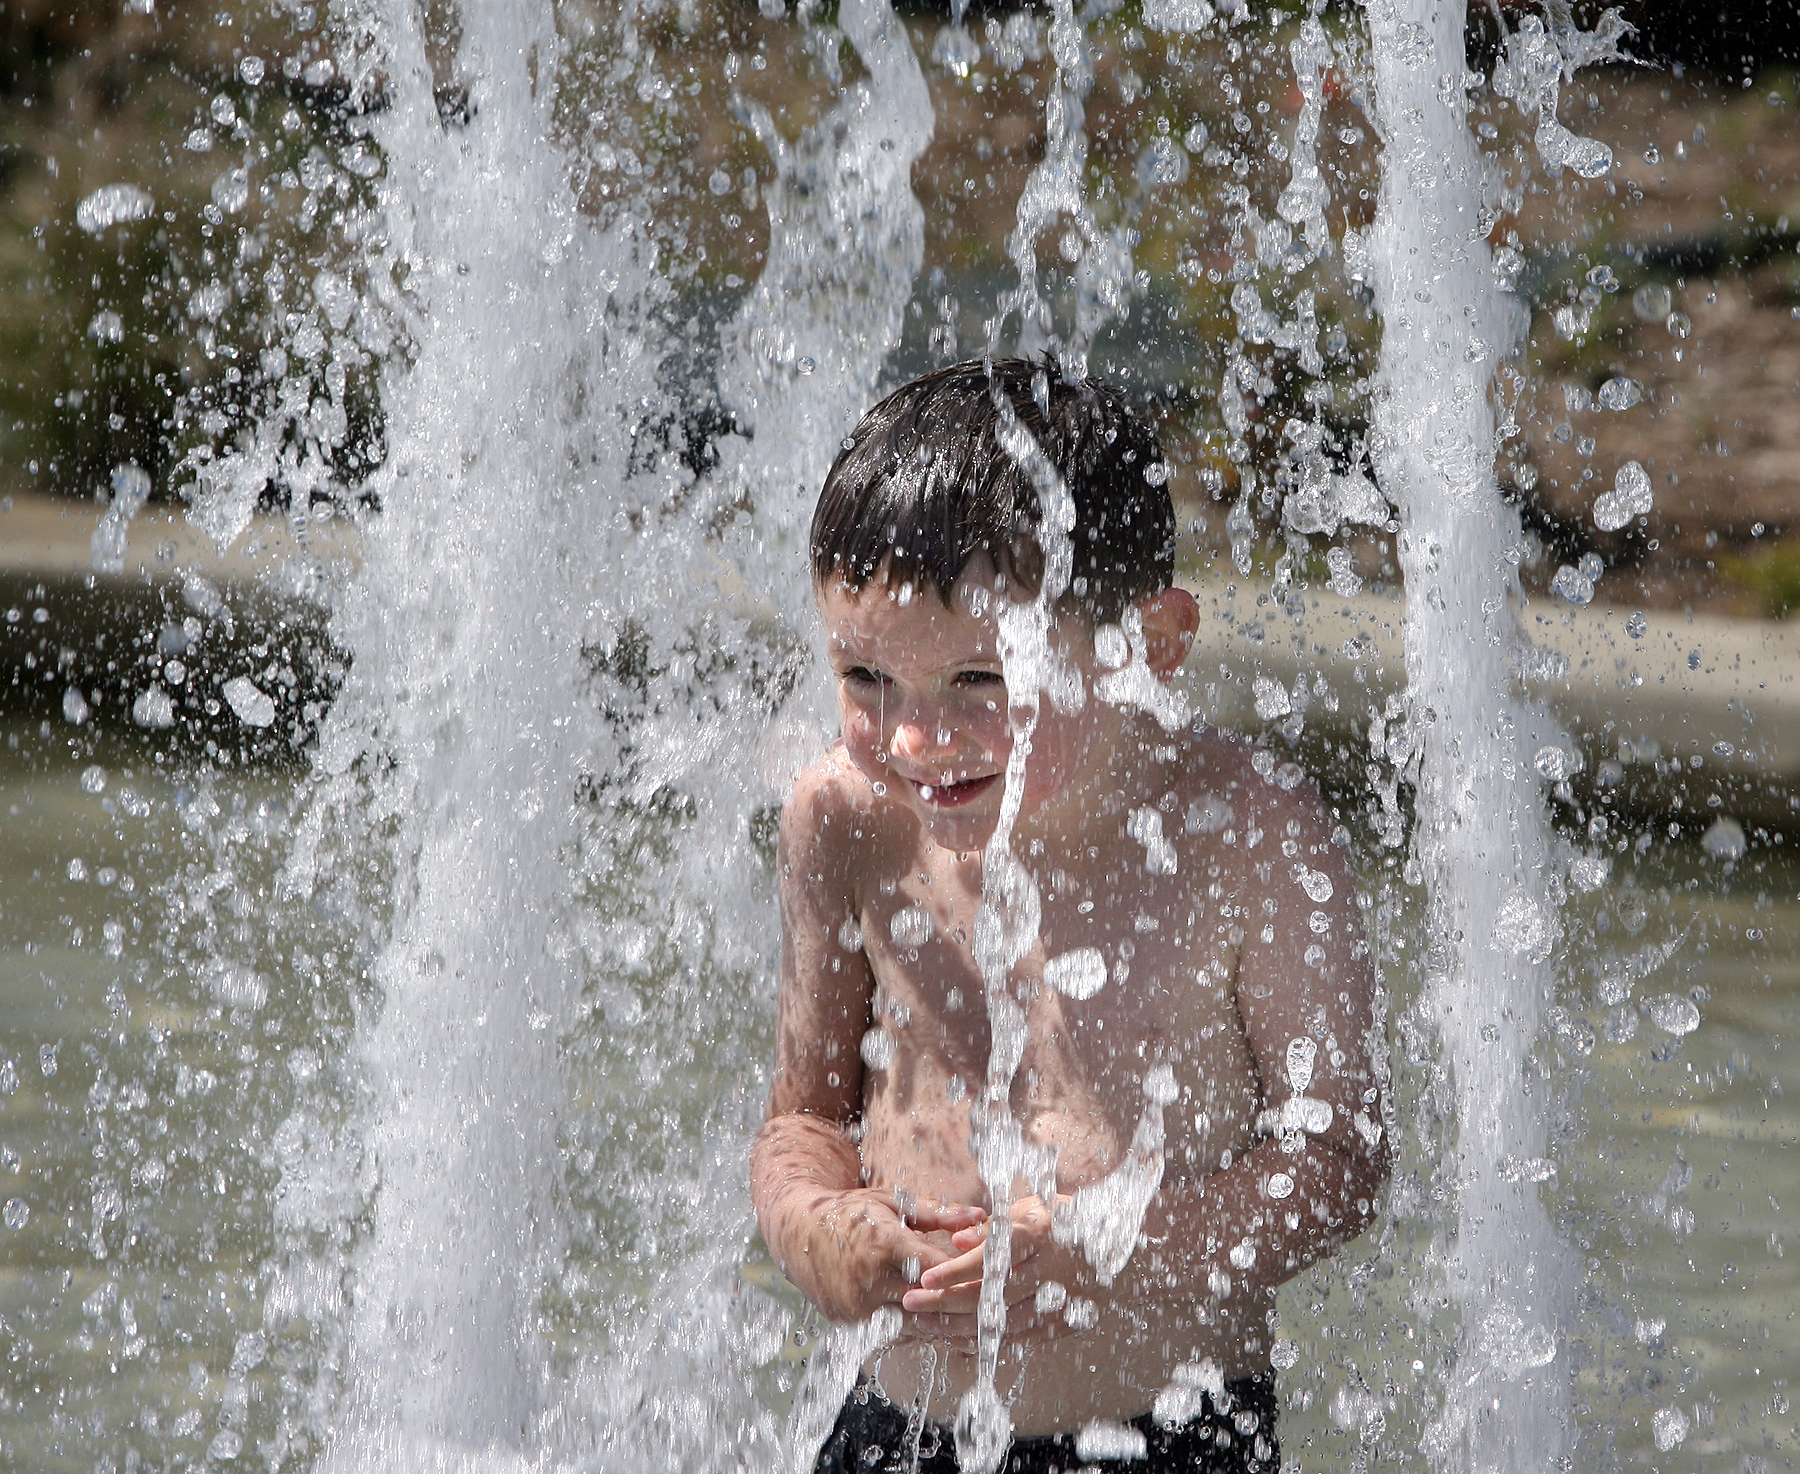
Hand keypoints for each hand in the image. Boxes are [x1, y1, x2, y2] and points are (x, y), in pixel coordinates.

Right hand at [793, 1190, 986, 1324]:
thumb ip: (939, 1213)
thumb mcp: (894, 1203)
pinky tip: (930, 1319)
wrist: (800, 1232)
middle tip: (985, 1305)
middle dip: (954, 1301)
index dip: (964, 1274)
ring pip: (911, 1322)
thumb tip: (980, 1216)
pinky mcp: (849, 1321)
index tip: (988, 1275)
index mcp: (885, 1243)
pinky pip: (890, 1330)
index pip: (937, 1269)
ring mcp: (857, 1305)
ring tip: (963, 1315)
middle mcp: (870, 1278)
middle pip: (927, 1301)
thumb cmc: (853, 1212)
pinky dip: (910, 1324)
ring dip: (935, 1318)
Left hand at [898, 1195, 1092, 1348]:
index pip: (991, 1257)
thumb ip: (991, 1227)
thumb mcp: (1029, 1208)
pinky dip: (985, 1343)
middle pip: (991, 1295)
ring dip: (959, 1327)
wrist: (1115, 1245)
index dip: (956, 1271)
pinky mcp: (1061, 1323)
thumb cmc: (1064, 1219)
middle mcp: (1049, 1269)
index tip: (925, 1279)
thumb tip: (955, 1241)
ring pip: (1001, 1324)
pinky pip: (1017, 1340)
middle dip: (946, 1302)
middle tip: (911, 1304)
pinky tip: (955, 1341)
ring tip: (924, 1325)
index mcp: (1039, 1233)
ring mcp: (1058, 1300)